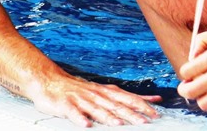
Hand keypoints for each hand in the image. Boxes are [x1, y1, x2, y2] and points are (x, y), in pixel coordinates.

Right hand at [29, 73, 161, 126]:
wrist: (51, 81)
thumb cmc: (80, 89)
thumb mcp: (106, 91)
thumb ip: (128, 98)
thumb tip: (153, 100)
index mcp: (106, 92)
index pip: (128, 98)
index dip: (142, 105)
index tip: (156, 112)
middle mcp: (96, 95)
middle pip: (116, 105)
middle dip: (131, 113)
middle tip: (144, 122)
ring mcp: (81, 100)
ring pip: (97, 109)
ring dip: (108, 117)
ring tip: (119, 124)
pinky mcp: (66, 105)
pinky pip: (73, 113)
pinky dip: (80, 118)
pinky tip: (86, 125)